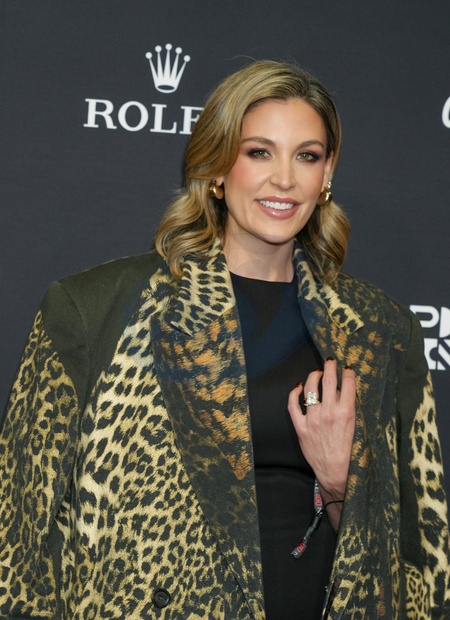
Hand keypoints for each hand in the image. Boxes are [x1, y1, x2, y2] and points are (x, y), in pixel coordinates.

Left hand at [287, 358, 355, 528]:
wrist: (336, 472)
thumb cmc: (350, 452)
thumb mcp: (358, 428)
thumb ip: (351, 409)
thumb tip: (345, 390)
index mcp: (347, 413)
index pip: (347, 384)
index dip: (348, 372)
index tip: (347, 368)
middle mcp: (329, 413)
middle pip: (328, 380)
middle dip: (330, 367)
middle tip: (331, 361)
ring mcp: (313, 419)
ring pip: (310, 388)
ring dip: (314, 376)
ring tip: (317, 372)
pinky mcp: (300, 427)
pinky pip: (293, 405)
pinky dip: (294, 393)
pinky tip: (298, 386)